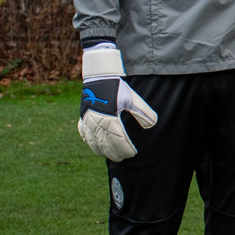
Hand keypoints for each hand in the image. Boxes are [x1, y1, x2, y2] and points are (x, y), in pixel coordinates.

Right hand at [78, 42, 157, 161]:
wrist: (99, 77)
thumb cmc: (117, 88)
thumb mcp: (133, 99)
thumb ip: (143, 113)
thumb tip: (152, 125)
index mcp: (110, 119)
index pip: (119, 140)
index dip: (126, 149)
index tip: (133, 153)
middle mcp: (97, 123)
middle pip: (106, 144)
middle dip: (115, 153)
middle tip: (123, 158)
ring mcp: (87, 122)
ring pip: (93, 142)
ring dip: (102, 151)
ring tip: (111, 156)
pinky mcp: (82, 118)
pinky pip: (84, 135)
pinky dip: (90, 143)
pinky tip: (95, 147)